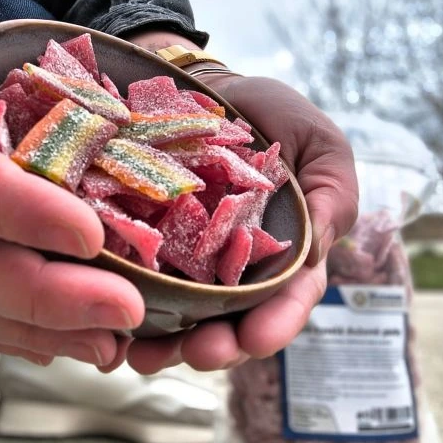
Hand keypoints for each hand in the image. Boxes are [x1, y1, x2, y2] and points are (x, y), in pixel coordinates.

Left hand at [125, 73, 358, 373]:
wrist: (207, 88)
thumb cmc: (271, 117)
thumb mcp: (319, 146)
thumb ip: (334, 195)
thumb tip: (317, 253)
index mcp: (283, 253)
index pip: (287, 300)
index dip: (275, 324)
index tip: (255, 338)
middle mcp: (235, 268)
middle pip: (231, 322)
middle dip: (218, 346)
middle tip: (199, 352)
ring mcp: (189, 260)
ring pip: (180, 315)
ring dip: (166, 342)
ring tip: (143, 355)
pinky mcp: (147, 244)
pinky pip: (137, 280)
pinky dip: (124, 303)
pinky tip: (108, 323)